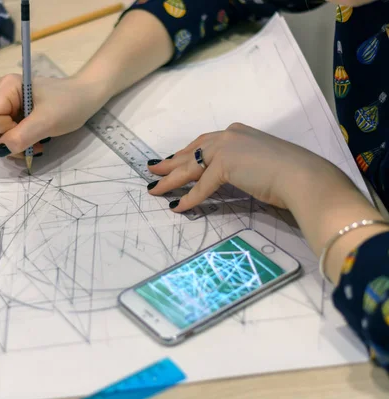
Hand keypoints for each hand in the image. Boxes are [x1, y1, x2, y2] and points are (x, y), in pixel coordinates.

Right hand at [0, 74, 107, 157]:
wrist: (86, 97)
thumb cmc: (69, 104)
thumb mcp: (46, 122)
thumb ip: (21, 136)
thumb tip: (0, 150)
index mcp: (5, 86)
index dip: (5, 131)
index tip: (28, 130)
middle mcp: (1, 92)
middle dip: (10, 142)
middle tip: (34, 146)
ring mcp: (7, 103)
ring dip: (16, 144)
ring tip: (38, 144)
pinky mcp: (15, 111)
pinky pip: (8, 132)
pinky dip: (21, 141)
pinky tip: (37, 141)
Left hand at [146, 122, 355, 212]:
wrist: (304, 177)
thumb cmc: (290, 173)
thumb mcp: (260, 163)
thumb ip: (243, 164)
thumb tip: (234, 174)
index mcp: (237, 132)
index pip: (203, 143)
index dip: (185, 153)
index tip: (172, 160)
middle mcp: (229, 135)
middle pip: (191, 152)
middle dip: (170, 163)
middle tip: (152, 171)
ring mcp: (226, 148)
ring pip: (189, 167)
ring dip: (169, 180)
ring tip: (154, 190)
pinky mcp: (225, 165)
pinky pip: (200, 187)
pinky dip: (188, 199)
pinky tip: (176, 207)